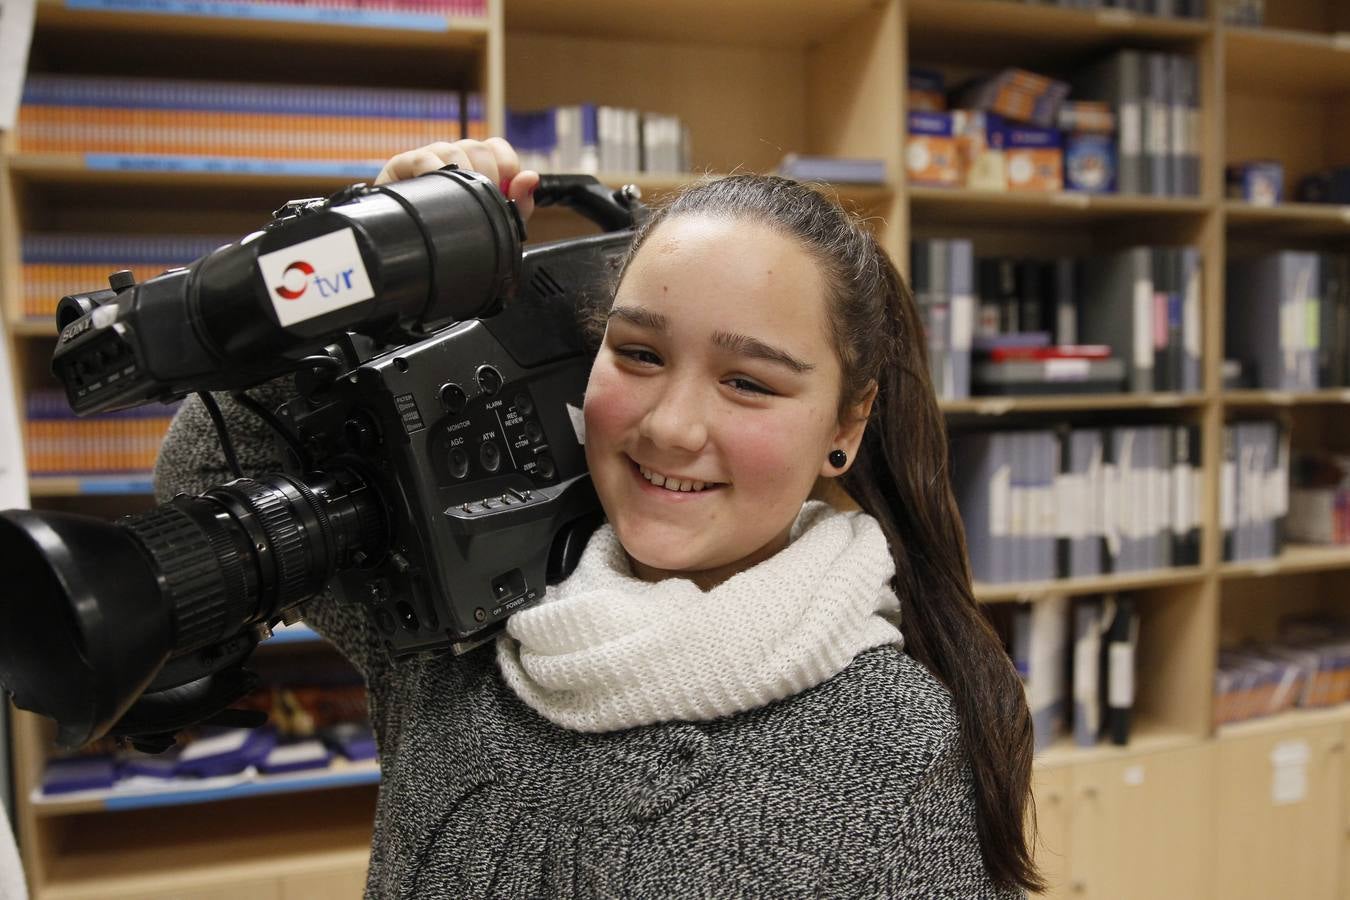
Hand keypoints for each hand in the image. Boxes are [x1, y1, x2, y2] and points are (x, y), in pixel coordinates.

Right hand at [375, 138, 539, 221]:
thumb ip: (517, 204)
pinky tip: (439, 187)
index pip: (498, 147)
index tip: (506, 189)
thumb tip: (531, 177)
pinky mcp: (402, 165)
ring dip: (464, 174)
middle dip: (489, 175)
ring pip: (452, 149)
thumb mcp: (493, 222)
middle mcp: (454, 155)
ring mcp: (429, 158)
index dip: (507, 164)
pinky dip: (433, 169)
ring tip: (463, 201)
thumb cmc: (451, 233)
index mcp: (476, 164)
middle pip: (478, 147)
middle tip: (486, 202)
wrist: (408, 247)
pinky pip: (422, 158)